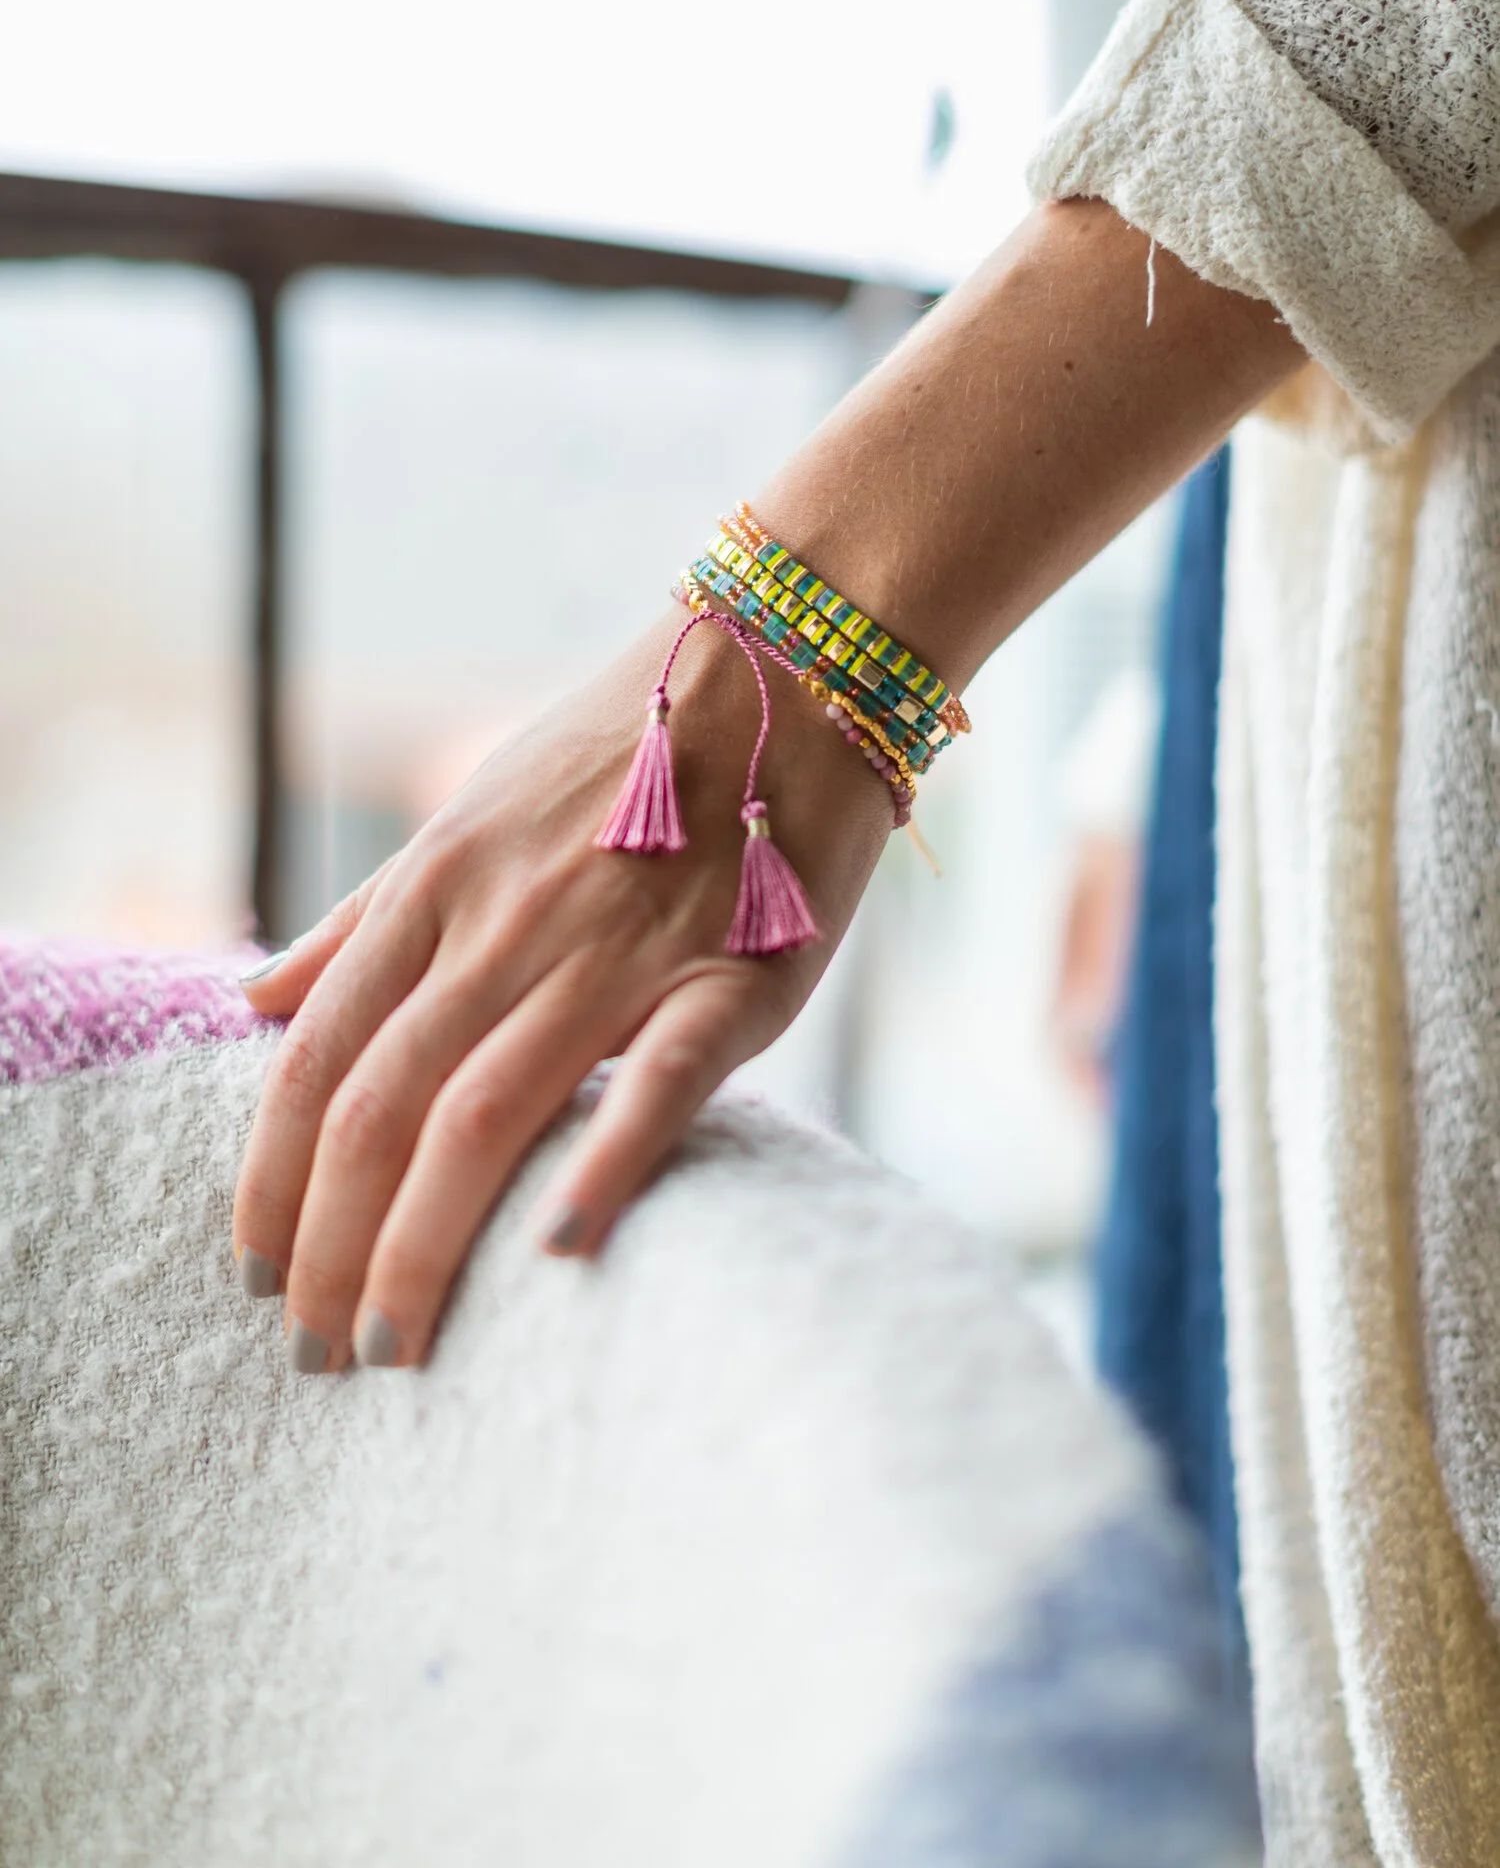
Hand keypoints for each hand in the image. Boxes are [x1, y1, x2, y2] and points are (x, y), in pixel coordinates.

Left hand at [231, 605, 891, 1371]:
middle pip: (377, 1107)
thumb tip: (251, 1001)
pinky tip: (557, 1250)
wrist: (782, 667)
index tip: (253, 1275)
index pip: (313, 1060)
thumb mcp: (466, 817)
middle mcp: (504, 921)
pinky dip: (605, 1163)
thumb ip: (363, 920)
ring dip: (420, 1244)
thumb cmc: (620, 751)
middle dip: (327, 1247)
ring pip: (483, 1112)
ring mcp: (616, 948)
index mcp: (436, 885)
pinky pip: (659, 1078)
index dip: (268, 1181)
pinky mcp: (732, 972)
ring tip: (392, 1348)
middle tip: (313, 1352)